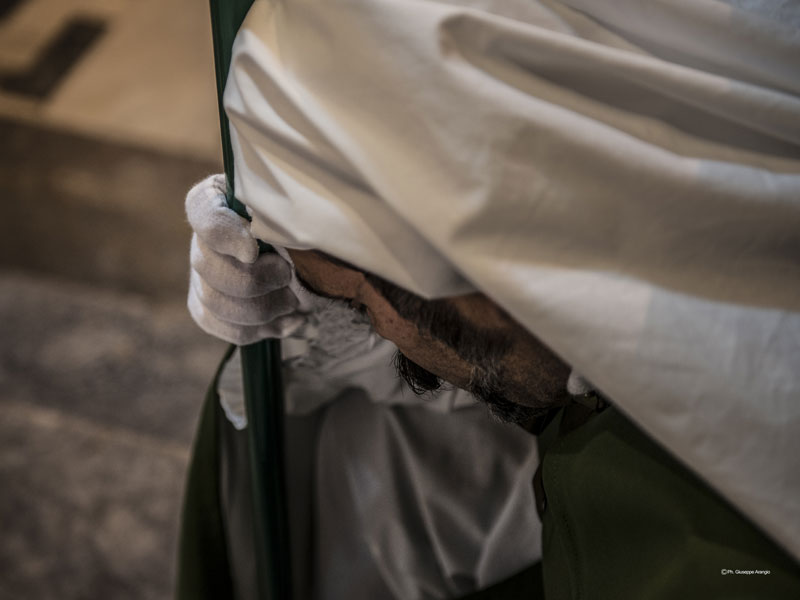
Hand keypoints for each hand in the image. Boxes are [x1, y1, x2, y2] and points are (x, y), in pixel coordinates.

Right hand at [185, 174, 305, 344]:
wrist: (309, 252)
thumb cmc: (300, 220)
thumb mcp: (294, 203)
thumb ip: (283, 209)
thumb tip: (274, 240)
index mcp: (215, 200)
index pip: (203, 214)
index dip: (225, 236)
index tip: (253, 250)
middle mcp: (201, 240)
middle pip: (208, 268)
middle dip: (255, 280)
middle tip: (288, 276)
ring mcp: (202, 278)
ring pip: (217, 304)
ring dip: (264, 308)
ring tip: (294, 301)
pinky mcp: (211, 310)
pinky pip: (227, 328)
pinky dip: (264, 330)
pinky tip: (292, 321)